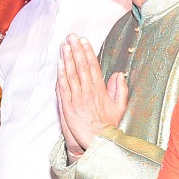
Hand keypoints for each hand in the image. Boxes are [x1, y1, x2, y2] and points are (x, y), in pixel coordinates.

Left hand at [56, 35, 127, 160]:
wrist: (99, 141)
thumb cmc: (110, 126)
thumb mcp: (120, 107)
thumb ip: (120, 89)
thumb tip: (118, 74)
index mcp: (100, 89)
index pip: (93, 66)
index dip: (87, 51)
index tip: (83, 40)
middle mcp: (88, 91)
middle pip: (81, 66)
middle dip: (76, 50)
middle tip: (71, 36)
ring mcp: (77, 98)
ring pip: (71, 74)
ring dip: (67, 58)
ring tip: (64, 45)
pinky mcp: (68, 106)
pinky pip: (63, 87)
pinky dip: (61, 74)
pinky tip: (59, 64)